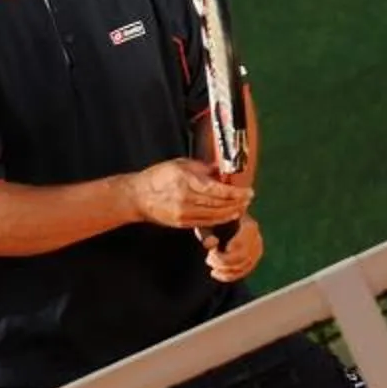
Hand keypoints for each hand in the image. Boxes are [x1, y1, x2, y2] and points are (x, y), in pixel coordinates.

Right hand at [126, 157, 251, 228]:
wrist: (137, 196)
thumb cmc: (158, 176)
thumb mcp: (180, 164)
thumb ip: (202, 168)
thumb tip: (221, 169)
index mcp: (186, 181)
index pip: (217, 190)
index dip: (235, 192)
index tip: (248, 191)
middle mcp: (185, 199)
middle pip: (218, 204)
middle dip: (236, 202)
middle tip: (248, 199)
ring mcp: (183, 213)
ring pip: (214, 216)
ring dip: (231, 212)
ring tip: (242, 207)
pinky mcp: (181, 223)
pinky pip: (205, 223)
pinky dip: (219, 219)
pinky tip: (228, 215)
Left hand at [201, 210, 261, 282]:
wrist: (222, 224)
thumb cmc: (213, 223)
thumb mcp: (207, 225)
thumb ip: (207, 233)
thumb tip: (212, 244)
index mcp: (249, 225)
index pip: (243, 242)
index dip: (230, 248)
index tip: (213, 251)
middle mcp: (257, 238)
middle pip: (243, 257)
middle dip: (223, 261)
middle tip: (208, 258)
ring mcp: (257, 251)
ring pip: (243, 267)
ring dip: (223, 269)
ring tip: (209, 261)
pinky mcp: (252, 261)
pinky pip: (242, 273)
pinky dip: (227, 276)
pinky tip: (214, 273)